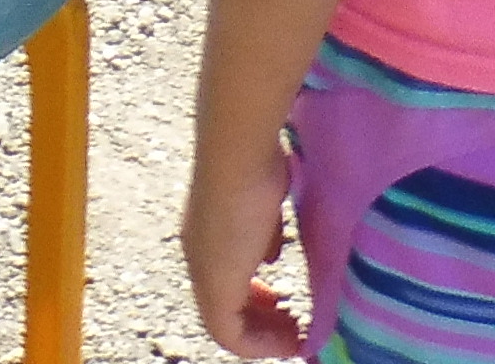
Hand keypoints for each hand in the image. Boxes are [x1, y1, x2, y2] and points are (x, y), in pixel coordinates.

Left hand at [180, 140, 306, 359]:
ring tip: (294, 336)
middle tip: (294, 326)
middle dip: (262, 321)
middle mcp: (199, 258)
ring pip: (226, 325)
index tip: (284, 301)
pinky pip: (229, 335)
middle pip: (226, 308)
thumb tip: (271, 254)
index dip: (256, 297)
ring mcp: (203, 272)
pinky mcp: (214, 283)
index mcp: (209, 236)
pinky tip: (289, 338)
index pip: (227, 279)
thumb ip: (265, 231)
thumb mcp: (265, 202)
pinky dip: (259, 343)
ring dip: (262, 335)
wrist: (237, 150)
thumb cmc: (255, 163)